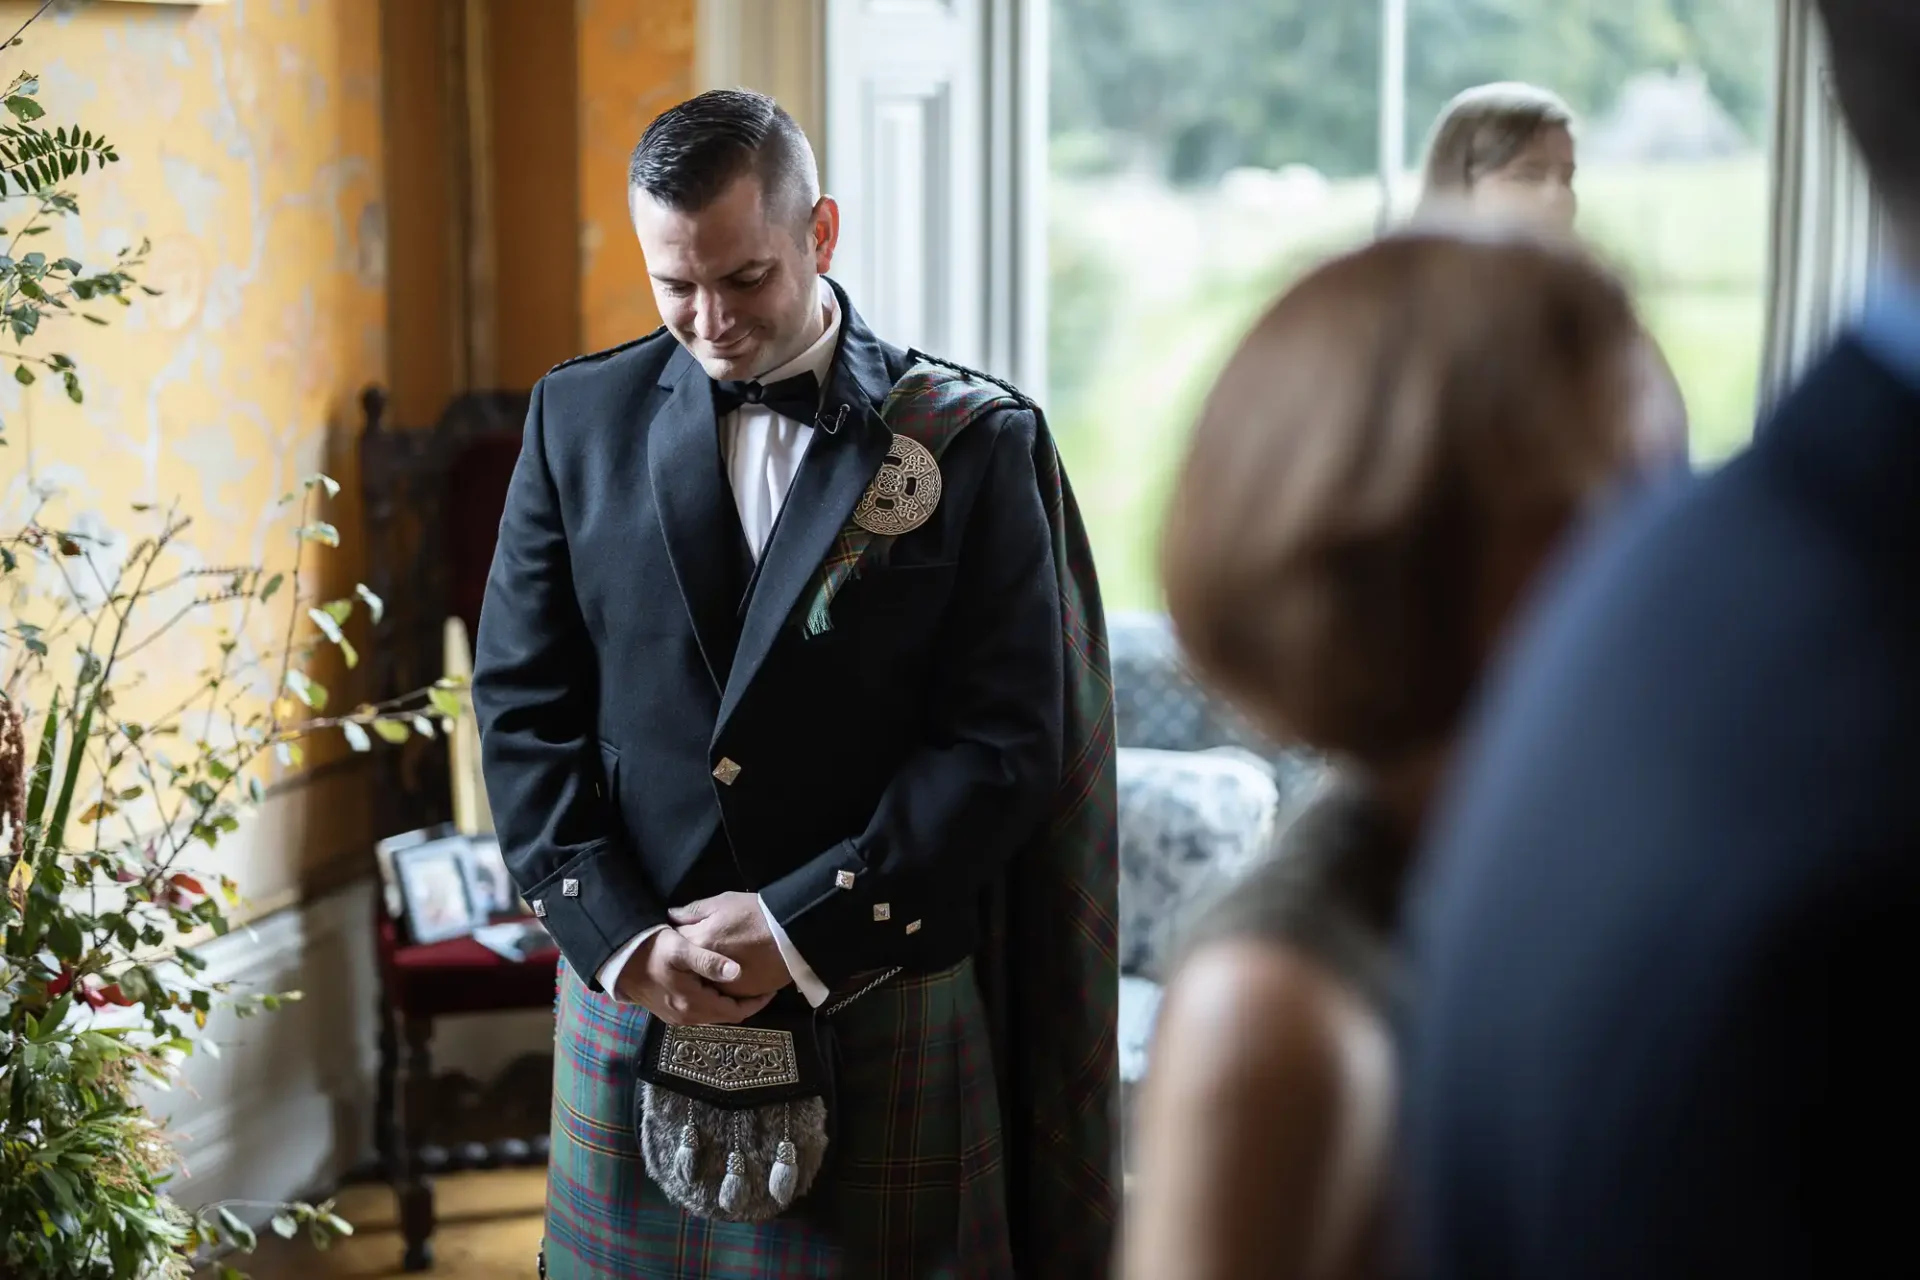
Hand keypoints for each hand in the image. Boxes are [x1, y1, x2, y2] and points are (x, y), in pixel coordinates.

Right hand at [613, 927, 773, 1025]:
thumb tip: (738, 973)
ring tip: (744, 982)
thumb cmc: (651, 949)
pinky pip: (701, 1010)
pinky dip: (714, 1000)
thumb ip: (709, 961)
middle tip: (761, 983)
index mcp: (692, 1003)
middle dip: (745, 1002)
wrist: (618, 959)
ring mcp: (676, 1017)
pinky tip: (718, 984)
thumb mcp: (681, 948)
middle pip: (726, 1015)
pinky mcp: (669, 1012)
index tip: (771, 988)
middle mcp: (686, 1017)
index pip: (735, 1012)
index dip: (756, 1002)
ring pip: (713, 1014)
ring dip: (729, 1001)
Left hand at [670, 891, 791, 997]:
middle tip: (696, 950)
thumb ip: (694, 910)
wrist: (793, 933)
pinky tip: (728, 974)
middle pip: (687, 969)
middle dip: (687, 961)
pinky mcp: (741, 996)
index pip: (675, 942)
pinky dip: (723, 987)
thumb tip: (673, 916)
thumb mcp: (724, 901)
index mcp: (699, 943)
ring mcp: (724, 986)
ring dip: (703, 977)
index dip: (677, 937)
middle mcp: (706, 970)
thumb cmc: (757, 913)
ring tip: (712, 963)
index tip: (681, 933)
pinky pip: (725, 995)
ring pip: (704, 986)